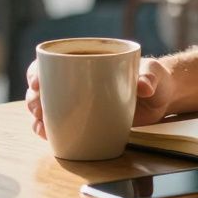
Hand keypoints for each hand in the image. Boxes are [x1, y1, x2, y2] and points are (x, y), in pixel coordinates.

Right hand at [26, 57, 176, 138]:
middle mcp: (78, 81)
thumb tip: (143, 86)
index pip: (54, 61)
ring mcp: (80, 101)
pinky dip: (50, 130)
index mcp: (88, 61)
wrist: (163, 98)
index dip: (38, 71)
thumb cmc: (157, 78)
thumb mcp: (154, 74)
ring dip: (38, 116)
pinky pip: (61, 124)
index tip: (36, 82)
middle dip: (34, 98)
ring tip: (40, 126)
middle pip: (45, 86)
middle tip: (38, 109)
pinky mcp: (85, 120)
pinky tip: (46, 136)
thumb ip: (149, 77)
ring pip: (48, 106)